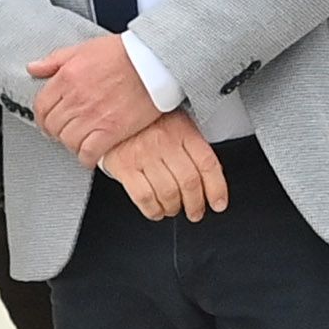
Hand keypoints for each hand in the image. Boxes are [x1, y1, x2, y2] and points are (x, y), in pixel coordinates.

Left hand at [26, 32, 162, 161]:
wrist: (154, 62)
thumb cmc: (125, 53)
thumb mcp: (83, 48)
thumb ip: (55, 60)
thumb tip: (34, 68)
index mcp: (67, 78)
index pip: (41, 107)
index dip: (42, 118)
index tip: (48, 122)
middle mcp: (76, 99)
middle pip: (53, 126)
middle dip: (57, 131)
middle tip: (65, 132)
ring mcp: (92, 117)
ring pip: (68, 141)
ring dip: (72, 144)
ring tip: (80, 141)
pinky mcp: (110, 131)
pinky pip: (88, 153)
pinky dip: (86, 157)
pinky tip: (91, 153)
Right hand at [99, 112, 231, 221]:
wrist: (110, 116)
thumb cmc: (145, 124)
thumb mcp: (174, 123)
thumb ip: (191, 146)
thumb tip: (211, 179)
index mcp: (182, 130)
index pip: (207, 163)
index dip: (217, 188)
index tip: (218, 203)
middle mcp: (164, 141)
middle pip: (189, 182)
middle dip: (195, 204)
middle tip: (195, 212)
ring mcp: (143, 154)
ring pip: (168, 193)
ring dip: (174, 208)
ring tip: (173, 209)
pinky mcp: (124, 167)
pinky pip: (144, 197)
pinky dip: (153, 210)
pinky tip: (156, 211)